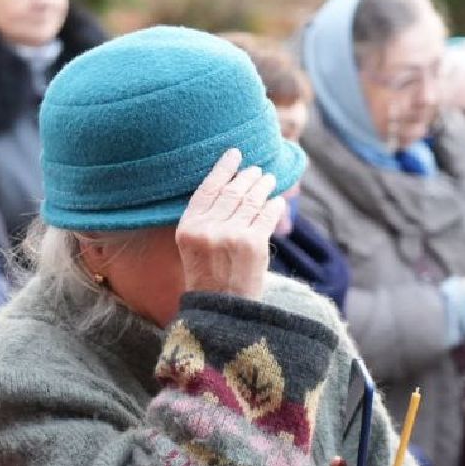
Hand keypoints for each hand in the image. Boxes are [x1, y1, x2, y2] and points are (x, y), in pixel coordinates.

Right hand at [176, 148, 285, 298]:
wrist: (222, 311)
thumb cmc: (209, 280)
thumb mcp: (193, 249)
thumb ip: (206, 221)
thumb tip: (233, 188)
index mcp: (188, 228)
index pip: (206, 189)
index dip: (222, 169)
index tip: (234, 154)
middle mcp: (208, 228)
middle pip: (232, 192)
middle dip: (247, 176)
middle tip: (257, 169)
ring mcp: (231, 234)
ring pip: (251, 200)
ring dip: (263, 186)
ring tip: (268, 179)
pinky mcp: (253, 243)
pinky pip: (267, 215)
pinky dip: (273, 206)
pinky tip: (276, 201)